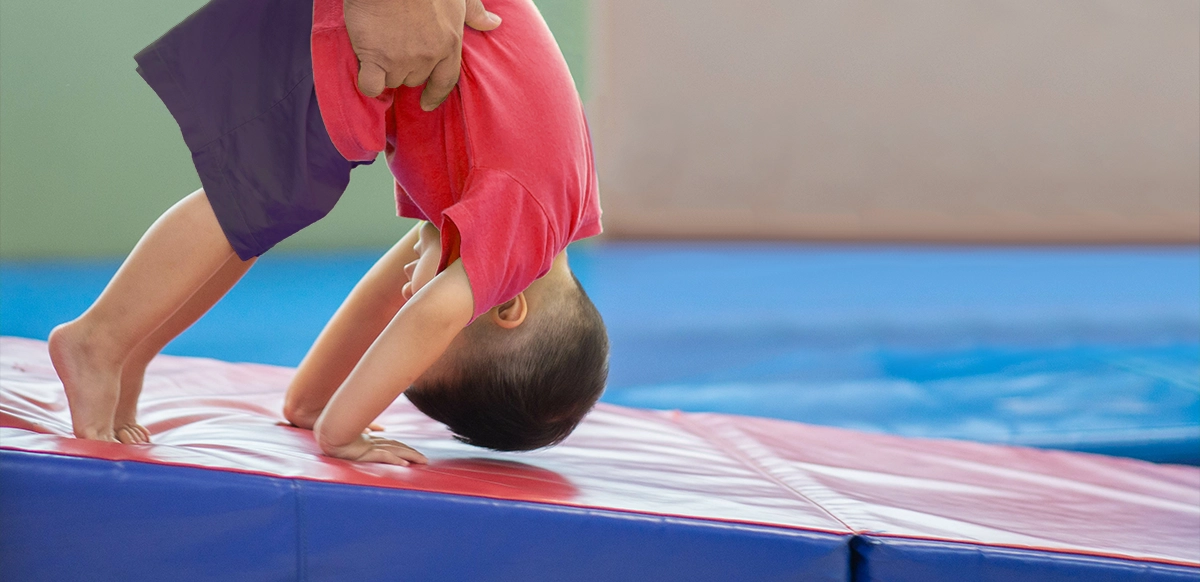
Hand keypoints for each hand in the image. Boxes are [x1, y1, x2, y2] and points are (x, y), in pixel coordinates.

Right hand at [320, 432, 428, 464]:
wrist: (323, 434)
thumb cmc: (334, 434)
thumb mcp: (350, 435)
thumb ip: (364, 430)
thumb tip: (376, 429)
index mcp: (368, 441)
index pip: (391, 444)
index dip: (404, 448)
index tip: (415, 454)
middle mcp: (371, 443)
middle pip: (397, 447)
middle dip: (412, 453)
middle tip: (425, 460)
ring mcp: (368, 448)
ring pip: (395, 451)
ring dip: (410, 456)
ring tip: (422, 461)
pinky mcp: (363, 453)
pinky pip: (383, 456)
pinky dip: (394, 460)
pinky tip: (404, 465)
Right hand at [343, 0, 500, 109]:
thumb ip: (474, 12)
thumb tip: (494, 23)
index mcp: (449, 43)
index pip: (446, 81)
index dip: (436, 95)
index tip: (427, 104)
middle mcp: (427, 57)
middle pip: (415, 79)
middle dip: (407, 69)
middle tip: (396, 49)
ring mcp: (400, 59)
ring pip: (393, 80)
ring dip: (386, 71)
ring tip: (379, 48)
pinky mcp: (374, 59)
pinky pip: (371, 85)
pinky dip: (369, 82)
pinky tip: (366, 71)